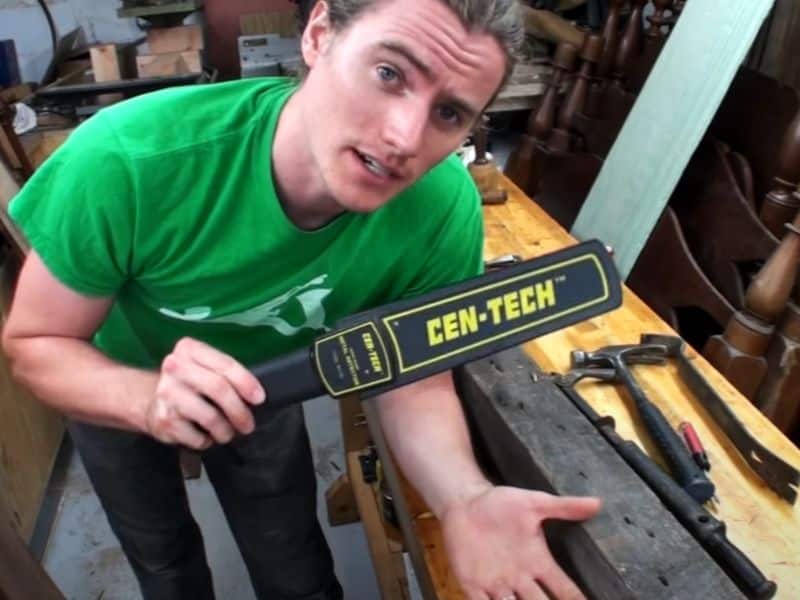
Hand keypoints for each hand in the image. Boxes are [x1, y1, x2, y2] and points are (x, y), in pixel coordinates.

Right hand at [145, 337, 264, 448]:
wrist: (152, 401)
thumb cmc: (189, 383)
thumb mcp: (205, 368)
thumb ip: (225, 374)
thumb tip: (254, 396)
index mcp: (189, 349)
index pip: (225, 365)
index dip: (246, 383)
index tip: (259, 398)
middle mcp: (175, 367)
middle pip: (218, 388)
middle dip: (239, 410)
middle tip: (248, 424)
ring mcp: (166, 393)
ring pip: (210, 416)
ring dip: (225, 430)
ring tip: (228, 434)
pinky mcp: (163, 419)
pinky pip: (196, 436)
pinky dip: (207, 441)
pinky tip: (206, 437)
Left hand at [440, 486, 600, 599]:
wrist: (465, 502)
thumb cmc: (500, 503)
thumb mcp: (534, 503)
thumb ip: (564, 507)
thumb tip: (597, 503)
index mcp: (538, 562)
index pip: (563, 589)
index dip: (575, 599)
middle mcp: (520, 578)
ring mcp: (497, 583)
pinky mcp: (473, 584)